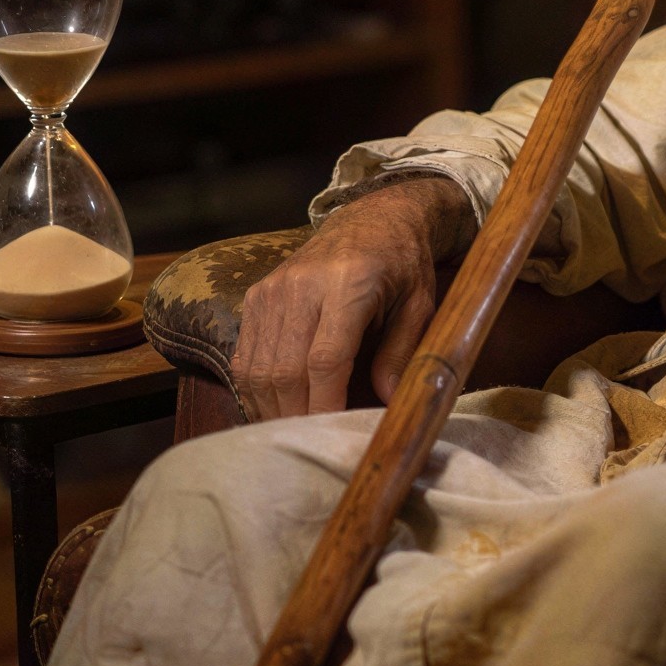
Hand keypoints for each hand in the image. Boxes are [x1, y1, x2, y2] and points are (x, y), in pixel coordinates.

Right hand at [231, 176, 470, 419]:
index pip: (324, 359)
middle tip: (314, 446)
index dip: (325, 404)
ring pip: (258, 368)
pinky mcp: (256, 296)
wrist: (372, 219)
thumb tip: (389, 403)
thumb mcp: (419, 304)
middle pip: (285, 370)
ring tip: (295, 435)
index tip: (333, 435)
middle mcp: (302, 285)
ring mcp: (272, 290)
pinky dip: (256, 390)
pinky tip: (276, 409)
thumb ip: (403, 353)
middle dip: (298, 416)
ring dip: (273, 409)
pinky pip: (245, 356)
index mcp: (348, 283)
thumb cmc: (402, 264)